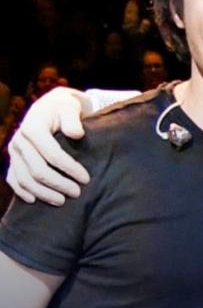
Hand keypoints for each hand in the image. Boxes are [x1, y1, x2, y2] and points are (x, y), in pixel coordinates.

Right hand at [6, 87, 91, 205]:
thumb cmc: (64, 108)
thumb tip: (76, 134)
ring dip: (43, 193)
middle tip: (77, 193)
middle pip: (37, 170)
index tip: (86, 179)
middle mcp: (19, 141)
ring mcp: (14, 152)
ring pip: (24, 179)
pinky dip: (22, 191)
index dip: (69, 168)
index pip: (51, 154)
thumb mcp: (70, 106)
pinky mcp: (13, 159)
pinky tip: (34, 201)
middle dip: (58, 184)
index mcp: (33, 127)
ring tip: (62, 201)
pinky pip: (13, 179)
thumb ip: (72, 119)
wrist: (51, 106)